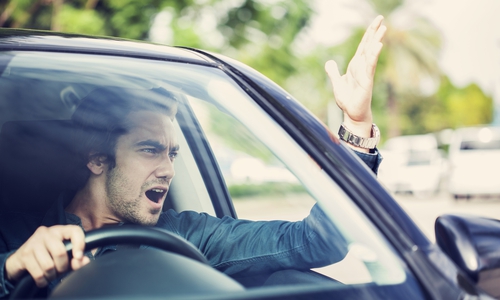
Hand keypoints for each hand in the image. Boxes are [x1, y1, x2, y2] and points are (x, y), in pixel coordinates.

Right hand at [5, 225, 89, 287]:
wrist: (20, 260)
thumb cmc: (46, 257)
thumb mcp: (63, 256)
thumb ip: (76, 259)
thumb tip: (84, 261)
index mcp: (59, 230)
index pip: (74, 231)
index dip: (80, 244)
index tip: (79, 257)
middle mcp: (46, 233)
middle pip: (60, 252)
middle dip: (63, 267)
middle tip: (61, 271)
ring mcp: (33, 242)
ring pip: (49, 265)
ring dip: (52, 275)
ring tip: (51, 274)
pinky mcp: (24, 254)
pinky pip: (38, 273)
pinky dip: (43, 281)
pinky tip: (43, 278)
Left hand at [325, 15, 385, 150]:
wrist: (352, 114)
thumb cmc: (348, 100)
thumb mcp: (337, 83)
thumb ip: (333, 72)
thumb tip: (329, 62)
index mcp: (355, 66)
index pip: (363, 47)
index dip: (368, 34)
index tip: (375, 22)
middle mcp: (362, 67)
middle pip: (369, 46)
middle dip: (374, 32)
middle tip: (381, 19)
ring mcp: (365, 74)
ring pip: (371, 54)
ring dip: (376, 41)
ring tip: (383, 29)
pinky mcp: (366, 82)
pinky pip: (369, 66)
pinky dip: (373, 56)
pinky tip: (378, 46)